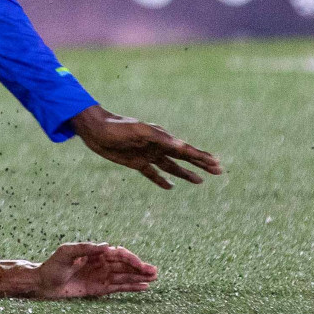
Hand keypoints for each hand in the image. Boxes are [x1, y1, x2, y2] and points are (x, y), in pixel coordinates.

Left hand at [33, 242, 157, 298]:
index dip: (130, 259)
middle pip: (124, 265)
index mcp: (94, 253)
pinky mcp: (99, 289)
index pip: (117, 254)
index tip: (139, 265)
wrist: (43, 284)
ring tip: (155, 278)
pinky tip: (144, 287)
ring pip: (124, 276)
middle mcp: (100, 264)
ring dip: (139, 277)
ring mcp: (100, 276)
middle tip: (155, 272)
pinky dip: (131, 287)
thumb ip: (85, 248)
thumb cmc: (53, 266)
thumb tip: (107, 246)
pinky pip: (118, 287)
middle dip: (140, 268)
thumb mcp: (66, 253)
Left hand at [70, 105, 222, 188]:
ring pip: (172, 167)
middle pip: (183, 158)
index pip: (186, 150)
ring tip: (200, 181)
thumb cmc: (117, 127)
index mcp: (161, 138)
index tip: (217, 164)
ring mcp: (147, 155)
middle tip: (218, 171)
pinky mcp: (135, 162)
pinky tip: (170, 187)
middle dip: (200, 165)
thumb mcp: (139, 130)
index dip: (201, 157)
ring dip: (185, 174)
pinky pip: (152, 173)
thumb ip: (160, 138)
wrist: (95, 130)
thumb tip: (181, 145)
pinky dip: (162, 180)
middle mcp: (157, 147)